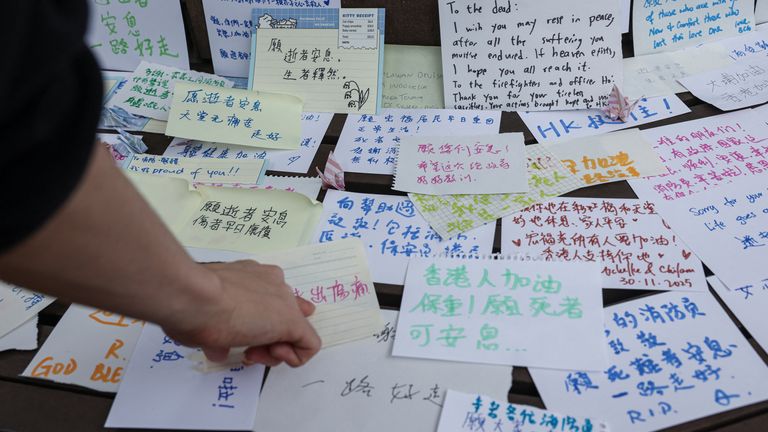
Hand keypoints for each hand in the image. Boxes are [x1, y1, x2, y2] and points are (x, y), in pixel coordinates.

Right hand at [162, 260, 320, 366]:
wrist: (195, 297)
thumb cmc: (191, 303)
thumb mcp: (204, 316)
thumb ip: (215, 329)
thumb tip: (216, 348)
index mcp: (250, 277)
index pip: (270, 298)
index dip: (260, 323)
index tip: (242, 338)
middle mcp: (271, 283)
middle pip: (282, 315)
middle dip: (265, 338)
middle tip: (246, 349)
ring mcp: (284, 301)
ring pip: (295, 330)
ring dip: (275, 350)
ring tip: (252, 353)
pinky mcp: (292, 322)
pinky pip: (309, 345)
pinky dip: (295, 357)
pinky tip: (272, 355)